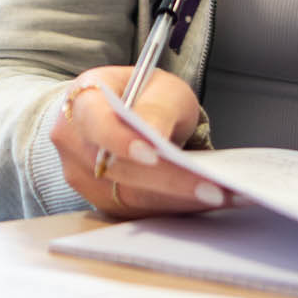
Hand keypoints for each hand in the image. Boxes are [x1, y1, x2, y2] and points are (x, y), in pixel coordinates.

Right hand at [50, 66, 223, 218]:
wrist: (118, 113)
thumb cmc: (138, 96)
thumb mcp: (157, 86)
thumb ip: (157, 106)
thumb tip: (154, 134)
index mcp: (81, 104)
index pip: (95, 124)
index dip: (121, 141)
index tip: (154, 154)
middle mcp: (74, 144)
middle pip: (117, 170)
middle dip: (169, 180)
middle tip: (213, 187)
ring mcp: (84, 179)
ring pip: (130, 198)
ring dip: (178, 200)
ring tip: (223, 196)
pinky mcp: (102, 203)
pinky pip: (139, 211)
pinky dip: (175, 207)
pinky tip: (207, 201)